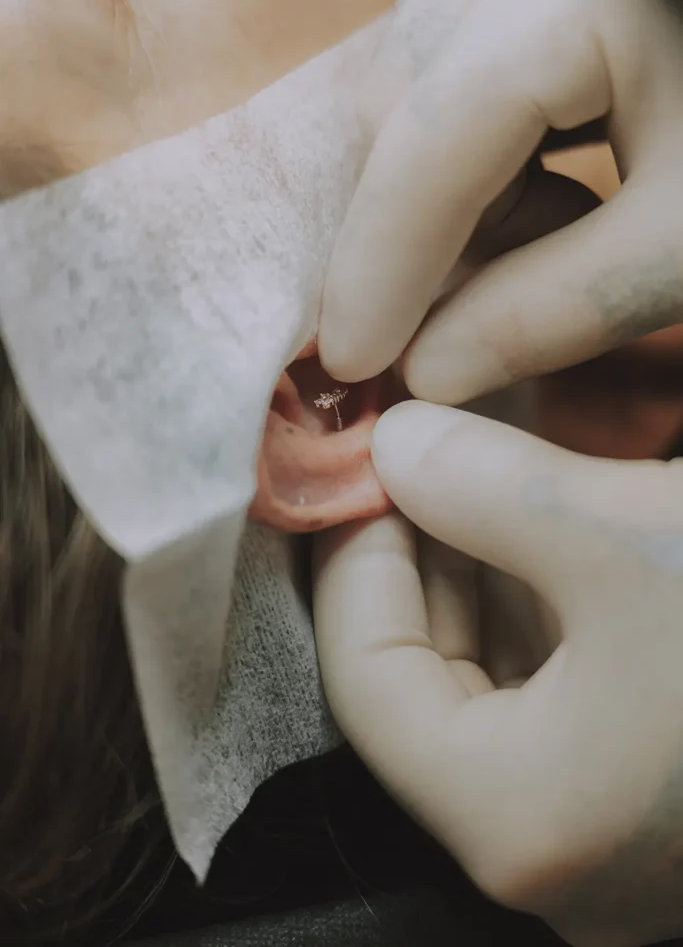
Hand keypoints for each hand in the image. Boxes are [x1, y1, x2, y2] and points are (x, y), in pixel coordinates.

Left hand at [313, 399, 682, 946]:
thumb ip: (486, 489)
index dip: (356, 553)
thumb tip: (393, 446)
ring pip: (495, 683)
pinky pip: (562, 692)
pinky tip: (548, 524)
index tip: (365, 464)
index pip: (366, 674)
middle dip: (420, 554)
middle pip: (424, 680)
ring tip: (472, 471)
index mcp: (516, 814)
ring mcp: (611, 827)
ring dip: (481, 574)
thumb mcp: (629, 537)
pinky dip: (544, 605)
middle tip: (414, 456)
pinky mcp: (657, 791)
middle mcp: (554, 845)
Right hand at [319, 0, 682, 403]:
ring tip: (562, 225)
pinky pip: (437, 81)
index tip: (351, 362)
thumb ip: (560, 307)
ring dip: (455, 201)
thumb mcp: (682, 238)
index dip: (379, 266)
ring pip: (409, 103)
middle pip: (400, 119)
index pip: (430, 143)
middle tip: (508, 301)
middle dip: (428, 234)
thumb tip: (426, 373)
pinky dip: (473, 161)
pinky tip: (543, 187)